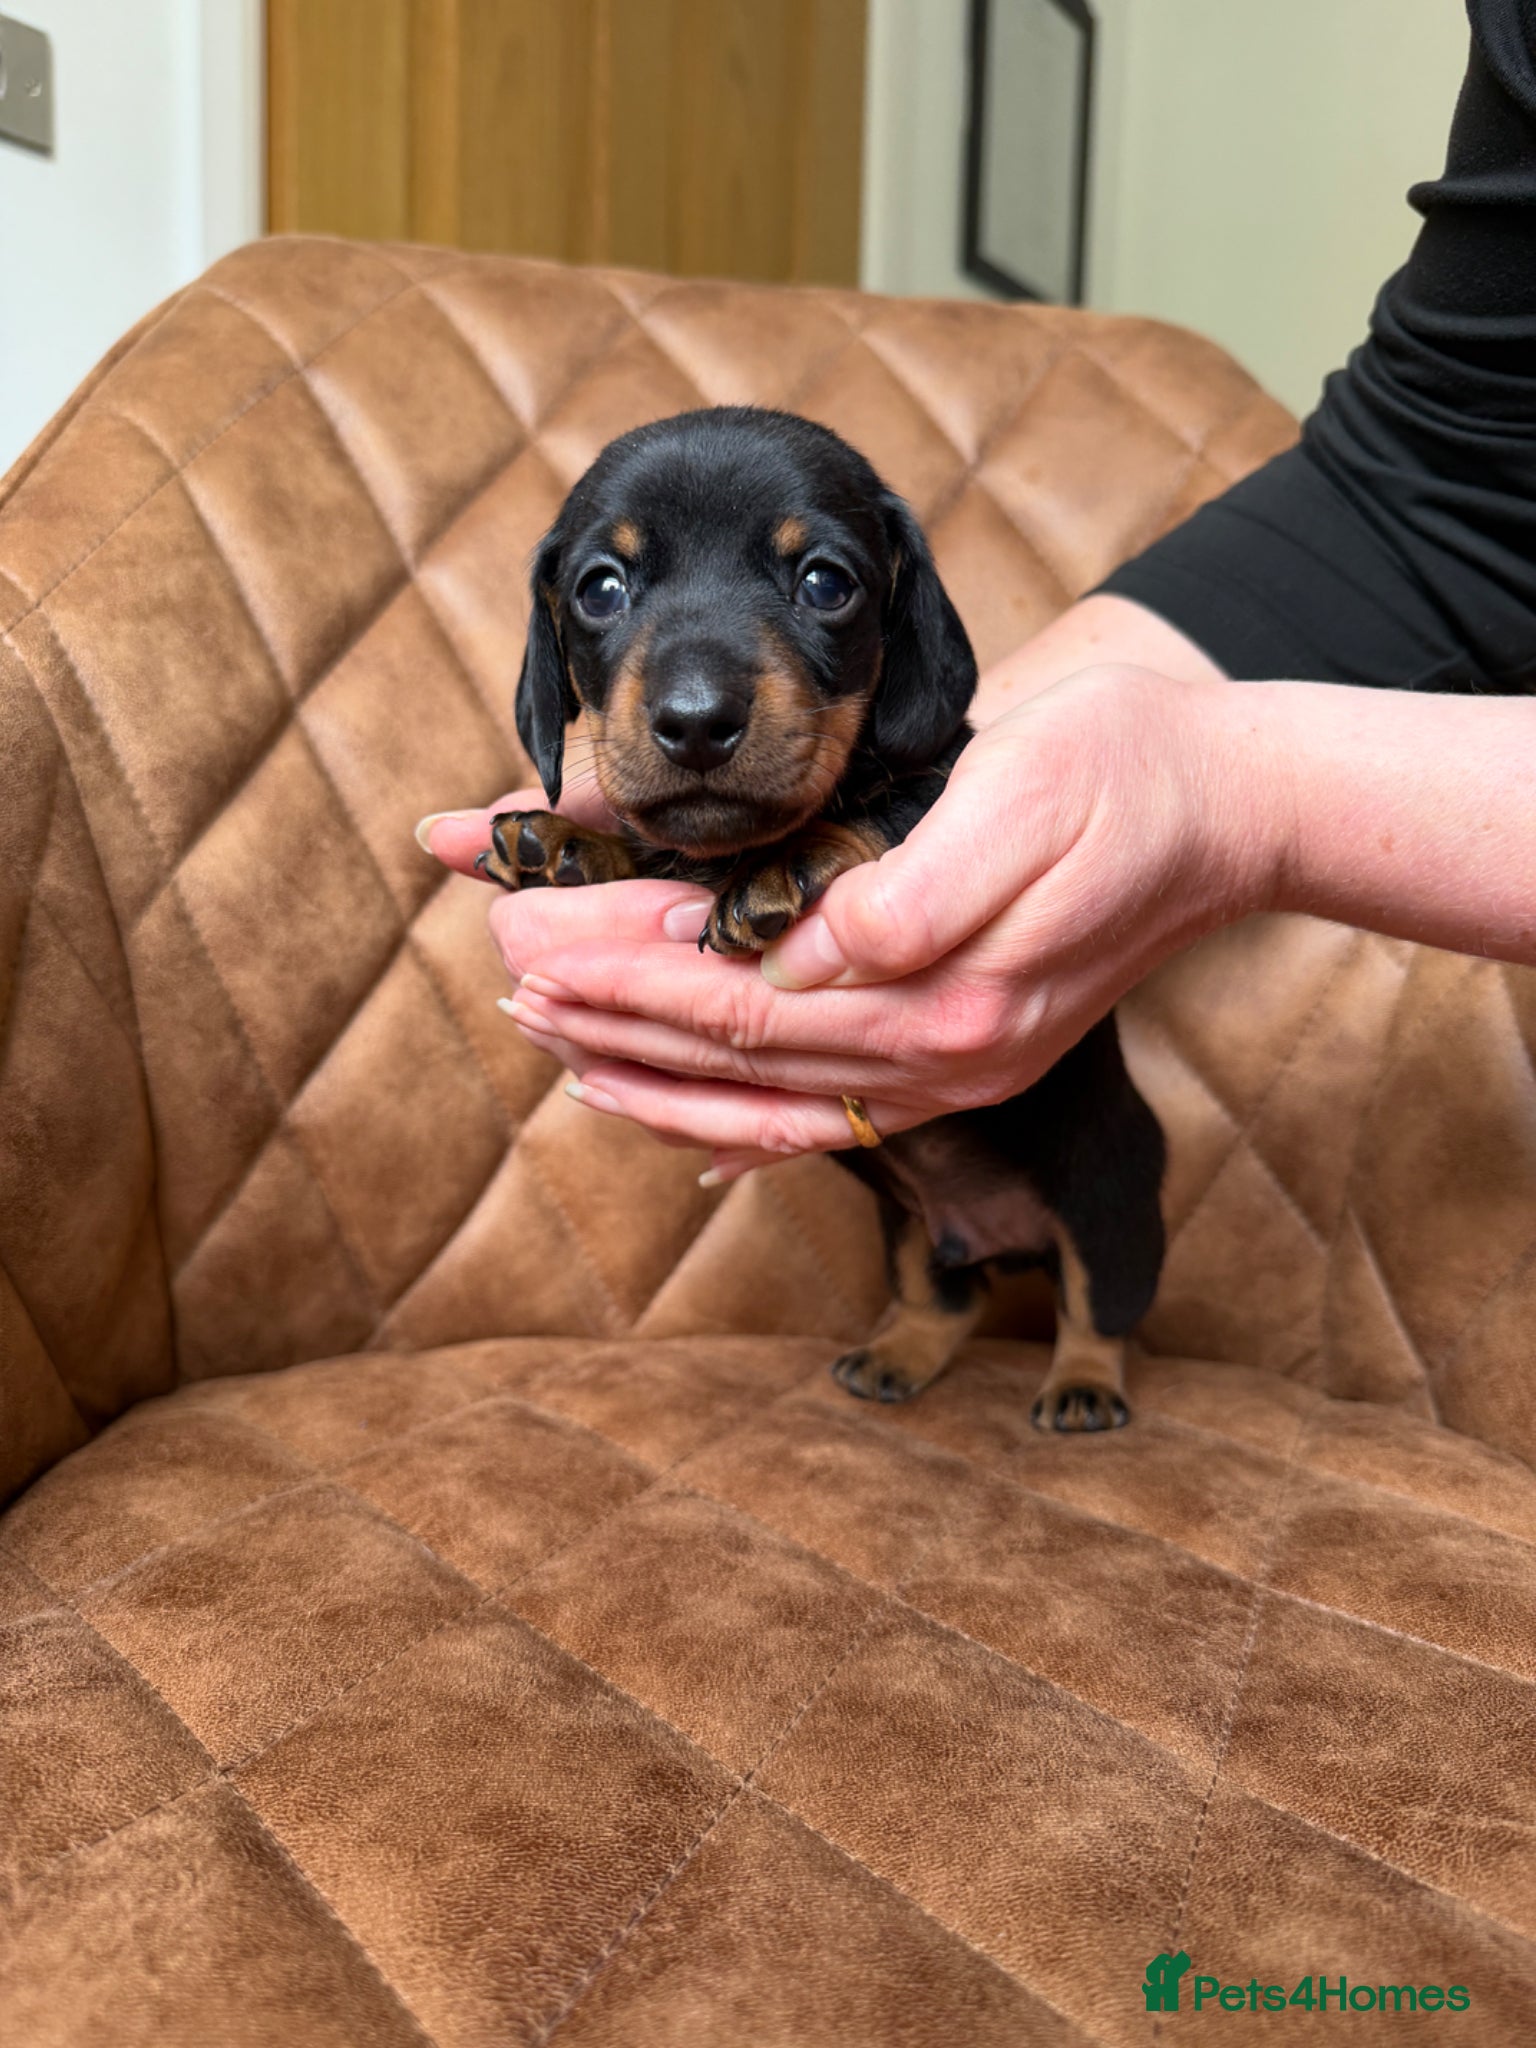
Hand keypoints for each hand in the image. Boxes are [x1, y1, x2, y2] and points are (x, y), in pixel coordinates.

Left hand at [434, 665, 1278, 1179]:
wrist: (1226, 805)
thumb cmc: (1125, 769)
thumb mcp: (1022, 796)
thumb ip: (914, 891)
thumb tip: (806, 951)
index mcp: (947, 993)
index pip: (745, 995)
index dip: (628, 970)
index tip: (532, 938)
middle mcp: (942, 1054)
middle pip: (737, 1051)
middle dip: (611, 1016)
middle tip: (510, 980)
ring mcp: (953, 1068)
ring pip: (769, 1098)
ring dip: (653, 1075)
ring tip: (557, 1045)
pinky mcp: (959, 1055)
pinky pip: (826, 1114)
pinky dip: (743, 1128)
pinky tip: (684, 1135)